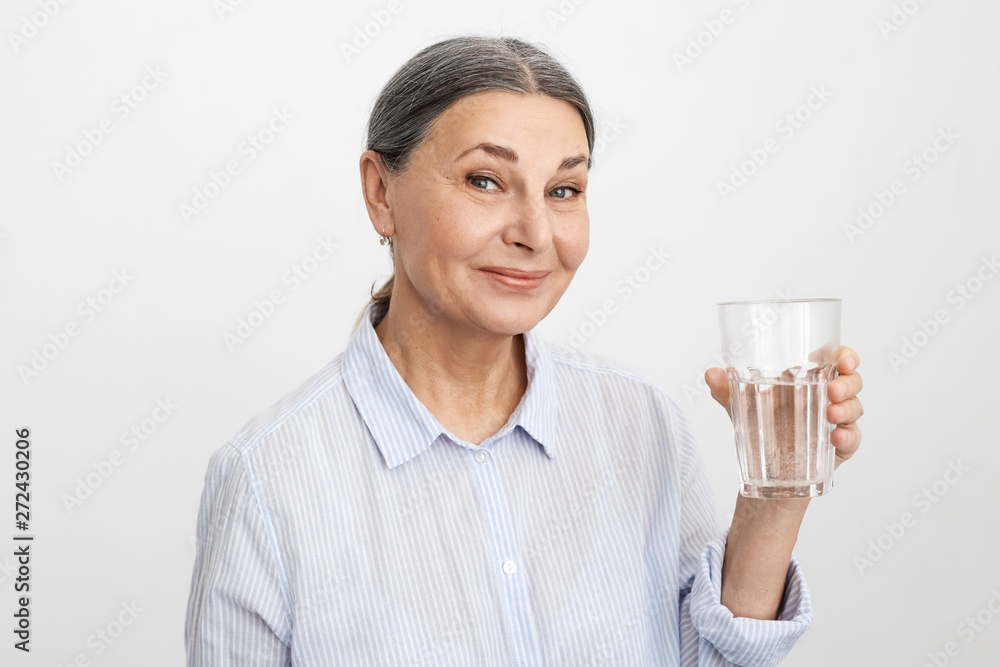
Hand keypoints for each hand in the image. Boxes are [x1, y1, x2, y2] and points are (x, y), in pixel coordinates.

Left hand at [704, 347, 863, 469]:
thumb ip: (725, 390)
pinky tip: (835, 437)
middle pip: (852, 380)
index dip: (845, 355)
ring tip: (831, 413)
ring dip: (848, 408)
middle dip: (848, 382)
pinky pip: (852, 438)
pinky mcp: (839, 447)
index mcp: (806, 380)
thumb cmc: (758, 427)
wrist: (762, 470)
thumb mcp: (739, 406)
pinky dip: (848, 436)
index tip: (843, 359)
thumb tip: (711, 373)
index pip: (835, 359)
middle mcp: (825, 397)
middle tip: (833, 390)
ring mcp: (834, 421)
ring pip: (855, 407)